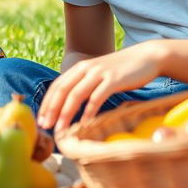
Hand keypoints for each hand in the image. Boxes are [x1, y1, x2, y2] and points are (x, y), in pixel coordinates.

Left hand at [37, 42, 162, 134]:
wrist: (146, 57)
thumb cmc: (121, 71)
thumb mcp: (98, 75)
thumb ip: (84, 85)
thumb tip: (69, 104)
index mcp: (80, 68)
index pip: (57, 86)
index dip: (47, 103)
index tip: (41, 120)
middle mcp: (86, 68)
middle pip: (62, 90)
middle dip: (51, 109)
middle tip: (45, 126)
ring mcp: (99, 73)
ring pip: (76, 94)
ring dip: (66, 113)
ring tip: (60, 129)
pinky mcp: (113, 79)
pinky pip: (97, 97)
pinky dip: (89, 111)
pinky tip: (84, 124)